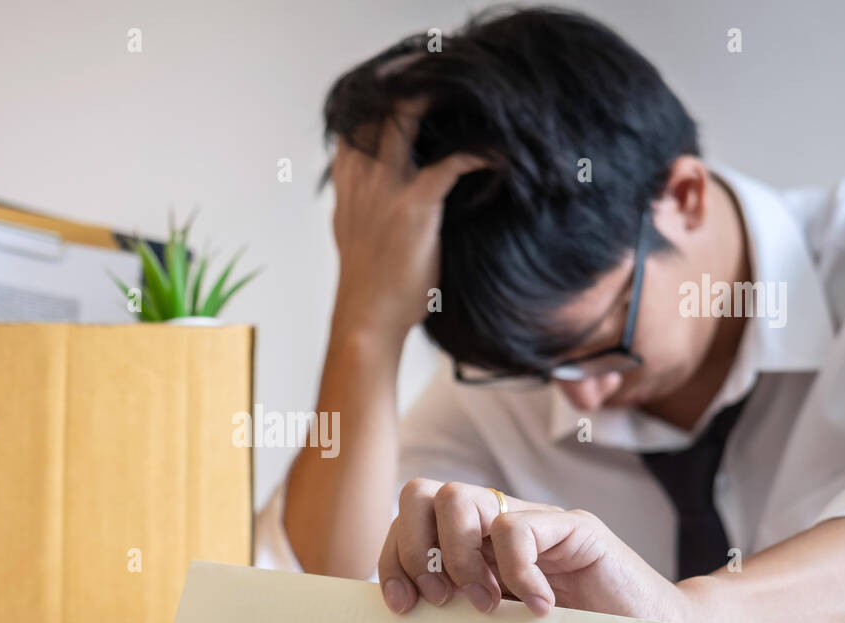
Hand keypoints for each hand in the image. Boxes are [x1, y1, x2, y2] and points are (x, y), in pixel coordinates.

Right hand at [329, 102, 486, 338]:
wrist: (366, 322)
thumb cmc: (370, 285)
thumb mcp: (353, 233)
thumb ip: (362, 201)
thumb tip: (377, 190)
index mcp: (348, 183)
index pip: (356, 119)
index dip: (383, 96)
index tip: (412, 89)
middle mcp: (363, 177)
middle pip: (379, 105)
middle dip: (412, 82)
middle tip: (447, 77)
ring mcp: (386, 190)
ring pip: (406, 118)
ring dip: (440, 99)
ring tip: (471, 97)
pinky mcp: (414, 208)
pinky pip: (451, 164)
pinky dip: (479, 154)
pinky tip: (497, 156)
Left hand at [377, 479, 700, 622]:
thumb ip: (458, 619)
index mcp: (472, 548)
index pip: (408, 523)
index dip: (392, 559)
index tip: (402, 606)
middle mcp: (496, 526)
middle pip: (421, 495)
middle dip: (415, 550)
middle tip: (442, 600)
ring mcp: (534, 521)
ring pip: (460, 498)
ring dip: (459, 556)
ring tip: (486, 604)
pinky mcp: (573, 528)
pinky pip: (518, 527)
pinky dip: (517, 571)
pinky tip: (539, 608)